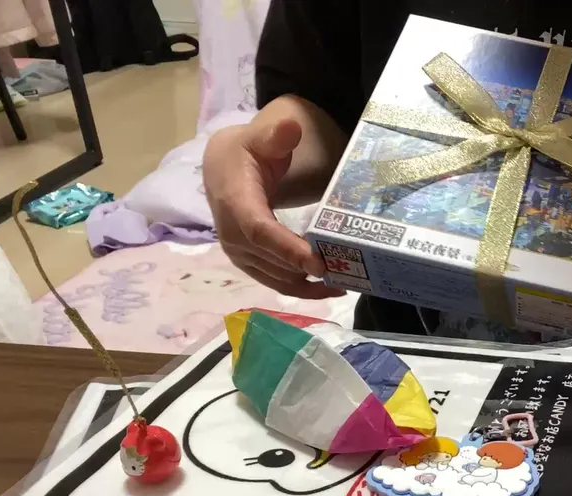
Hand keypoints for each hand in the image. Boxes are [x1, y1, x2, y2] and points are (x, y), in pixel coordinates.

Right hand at [203, 117, 343, 298]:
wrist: (222, 168)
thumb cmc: (246, 152)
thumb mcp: (259, 137)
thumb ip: (274, 134)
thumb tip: (288, 129)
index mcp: (234, 203)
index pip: (259, 231)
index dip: (287, 249)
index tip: (317, 262)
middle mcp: (233, 235)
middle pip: (272, 261)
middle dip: (308, 271)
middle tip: (349, 273)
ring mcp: (240, 253)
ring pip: (276, 278)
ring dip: (310, 286)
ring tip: (347, 283)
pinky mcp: (249, 263)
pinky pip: (275, 282)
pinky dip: (302, 289)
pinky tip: (329, 288)